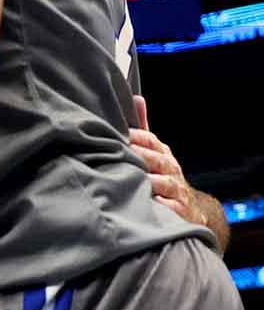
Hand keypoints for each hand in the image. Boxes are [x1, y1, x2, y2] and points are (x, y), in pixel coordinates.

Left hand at [129, 96, 198, 223]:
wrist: (188, 208)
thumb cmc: (162, 175)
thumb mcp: (154, 151)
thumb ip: (144, 128)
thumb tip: (136, 98)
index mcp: (162, 154)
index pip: (150, 140)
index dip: (137, 136)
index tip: (122, 133)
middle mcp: (171, 170)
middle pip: (157, 160)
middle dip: (142, 156)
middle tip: (126, 152)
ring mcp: (176, 191)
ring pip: (164, 183)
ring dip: (151, 180)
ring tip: (137, 177)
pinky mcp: (178, 211)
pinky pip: (170, 207)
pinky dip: (161, 205)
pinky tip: (150, 202)